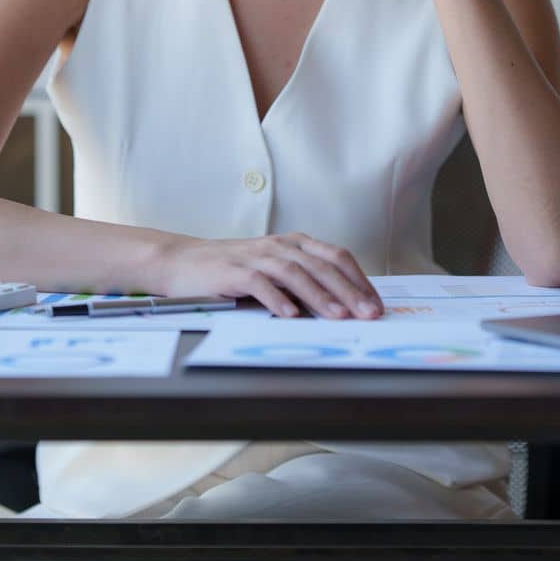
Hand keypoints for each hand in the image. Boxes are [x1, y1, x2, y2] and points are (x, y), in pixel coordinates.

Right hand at [154, 232, 383, 319]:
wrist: (184, 262)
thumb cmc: (233, 270)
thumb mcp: (273, 270)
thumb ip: (303, 281)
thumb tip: (343, 306)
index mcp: (295, 244)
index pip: (336, 256)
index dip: (359, 279)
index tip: (376, 303)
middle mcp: (280, 245)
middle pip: (322, 265)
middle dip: (349, 291)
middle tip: (369, 314)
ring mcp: (257, 256)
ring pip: (295, 273)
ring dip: (320, 296)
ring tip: (339, 316)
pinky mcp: (233, 270)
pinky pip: (259, 283)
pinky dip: (277, 299)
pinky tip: (291, 316)